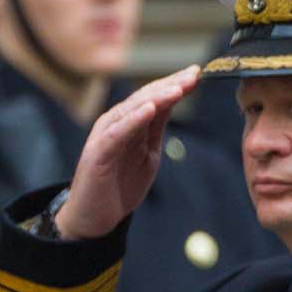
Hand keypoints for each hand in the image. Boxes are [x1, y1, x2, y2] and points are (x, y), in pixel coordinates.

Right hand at [55, 66, 200, 240]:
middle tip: (194, 74)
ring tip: (178, 87)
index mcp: (128, 124)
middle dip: (170, 85)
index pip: (153, 98)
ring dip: (156, 97)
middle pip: (144, 98)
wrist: (93, 218)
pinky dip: (133, 119)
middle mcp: (115, 124)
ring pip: (132, 111)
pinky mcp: (98, 153)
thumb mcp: (147, 154)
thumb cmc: (118, 186)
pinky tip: (150, 109)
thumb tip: (175, 101)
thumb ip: (156, 129)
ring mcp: (104, 137)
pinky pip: (117, 132)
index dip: (175, 85)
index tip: (198, 74)